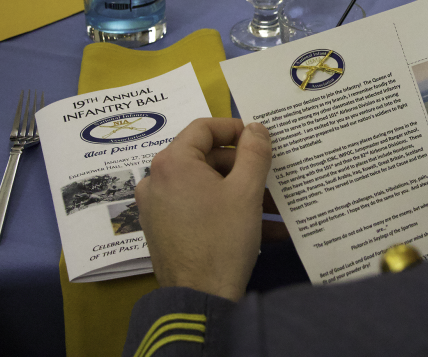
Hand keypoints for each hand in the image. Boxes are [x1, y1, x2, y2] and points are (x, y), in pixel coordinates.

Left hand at [135, 118, 271, 301]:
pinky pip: (196, 207)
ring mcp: (155, 206)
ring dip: (238, 191)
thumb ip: (254, 152)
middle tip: (270, 177)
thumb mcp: (246, 191)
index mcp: (172, 163)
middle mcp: (155, 180)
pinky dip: (223, 209)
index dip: (234, 128)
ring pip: (203, 185)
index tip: (260, 139)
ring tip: (272, 207)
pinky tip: (257, 227)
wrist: (199, 299)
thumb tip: (256, 128)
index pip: (203, 128)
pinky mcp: (161, 228)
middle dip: (241, 166)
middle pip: (204, 157)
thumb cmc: (222, 240)